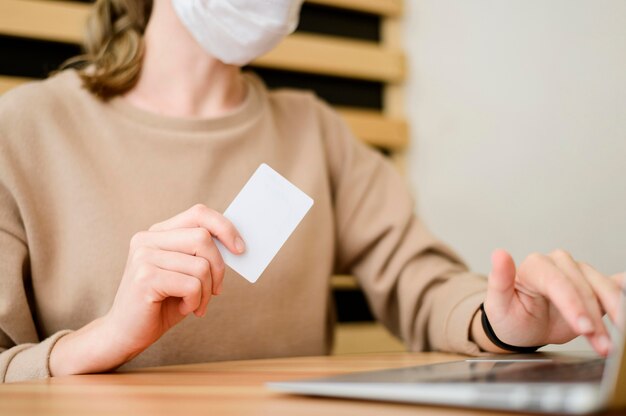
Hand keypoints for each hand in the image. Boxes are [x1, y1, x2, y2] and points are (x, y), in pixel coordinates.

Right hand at [50, 204, 244, 375]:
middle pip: (203, 238)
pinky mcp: (145, 278)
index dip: (224, 227)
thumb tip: (237, 245)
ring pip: (201, 265)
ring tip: (197, 304)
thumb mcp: (185, 273)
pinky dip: (196, 301)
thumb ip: (202, 254)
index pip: (198, 214)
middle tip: (216, 290)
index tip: (240, 249)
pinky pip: (192, 285)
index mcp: (158, 233)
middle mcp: (147, 239)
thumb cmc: (162, 303)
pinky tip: (186, 309)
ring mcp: (143, 257)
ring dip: (207, 291)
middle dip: (219, 268)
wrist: (126, 334)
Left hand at [474, 249, 623, 355]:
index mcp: (534, 266)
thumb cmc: (509, 315)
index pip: (557, 282)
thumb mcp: (498, 304)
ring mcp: (579, 272)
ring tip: (611, 344)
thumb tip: (499, 254)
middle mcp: (558, 263)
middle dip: (595, 319)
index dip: (573, 305)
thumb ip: (499, 280)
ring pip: (603, 289)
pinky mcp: (594, 284)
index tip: (584, 328)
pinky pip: (614, 285)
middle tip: (603, 345)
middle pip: (584, 288)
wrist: (522, 327)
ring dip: (614, 316)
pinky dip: (623, 297)